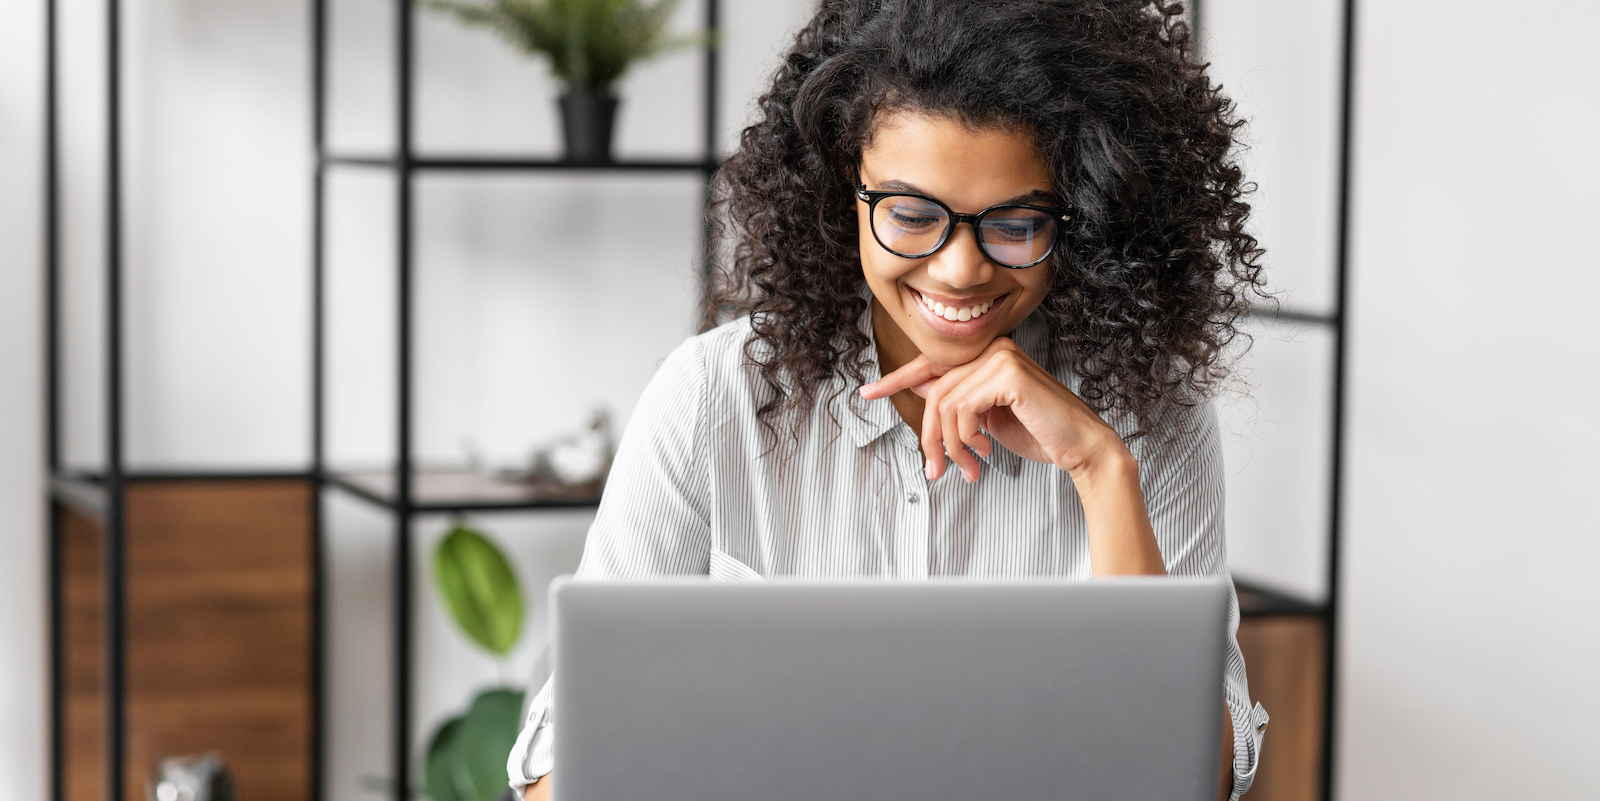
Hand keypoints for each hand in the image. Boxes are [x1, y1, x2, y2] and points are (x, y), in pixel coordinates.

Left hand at [859, 337, 1130, 483]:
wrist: (1080, 448)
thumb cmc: (1039, 434)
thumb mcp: (987, 418)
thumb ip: (959, 402)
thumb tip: (923, 391)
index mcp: (988, 355)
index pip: (932, 365)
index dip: (896, 380)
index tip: (868, 393)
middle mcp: (993, 348)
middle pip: (934, 392)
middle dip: (930, 438)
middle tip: (936, 471)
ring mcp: (1000, 357)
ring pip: (944, 404)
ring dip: (950, 447)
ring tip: (968, 468)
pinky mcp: (1007, 374)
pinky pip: (961, 409)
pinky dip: (965, 439)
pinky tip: (985, 452)